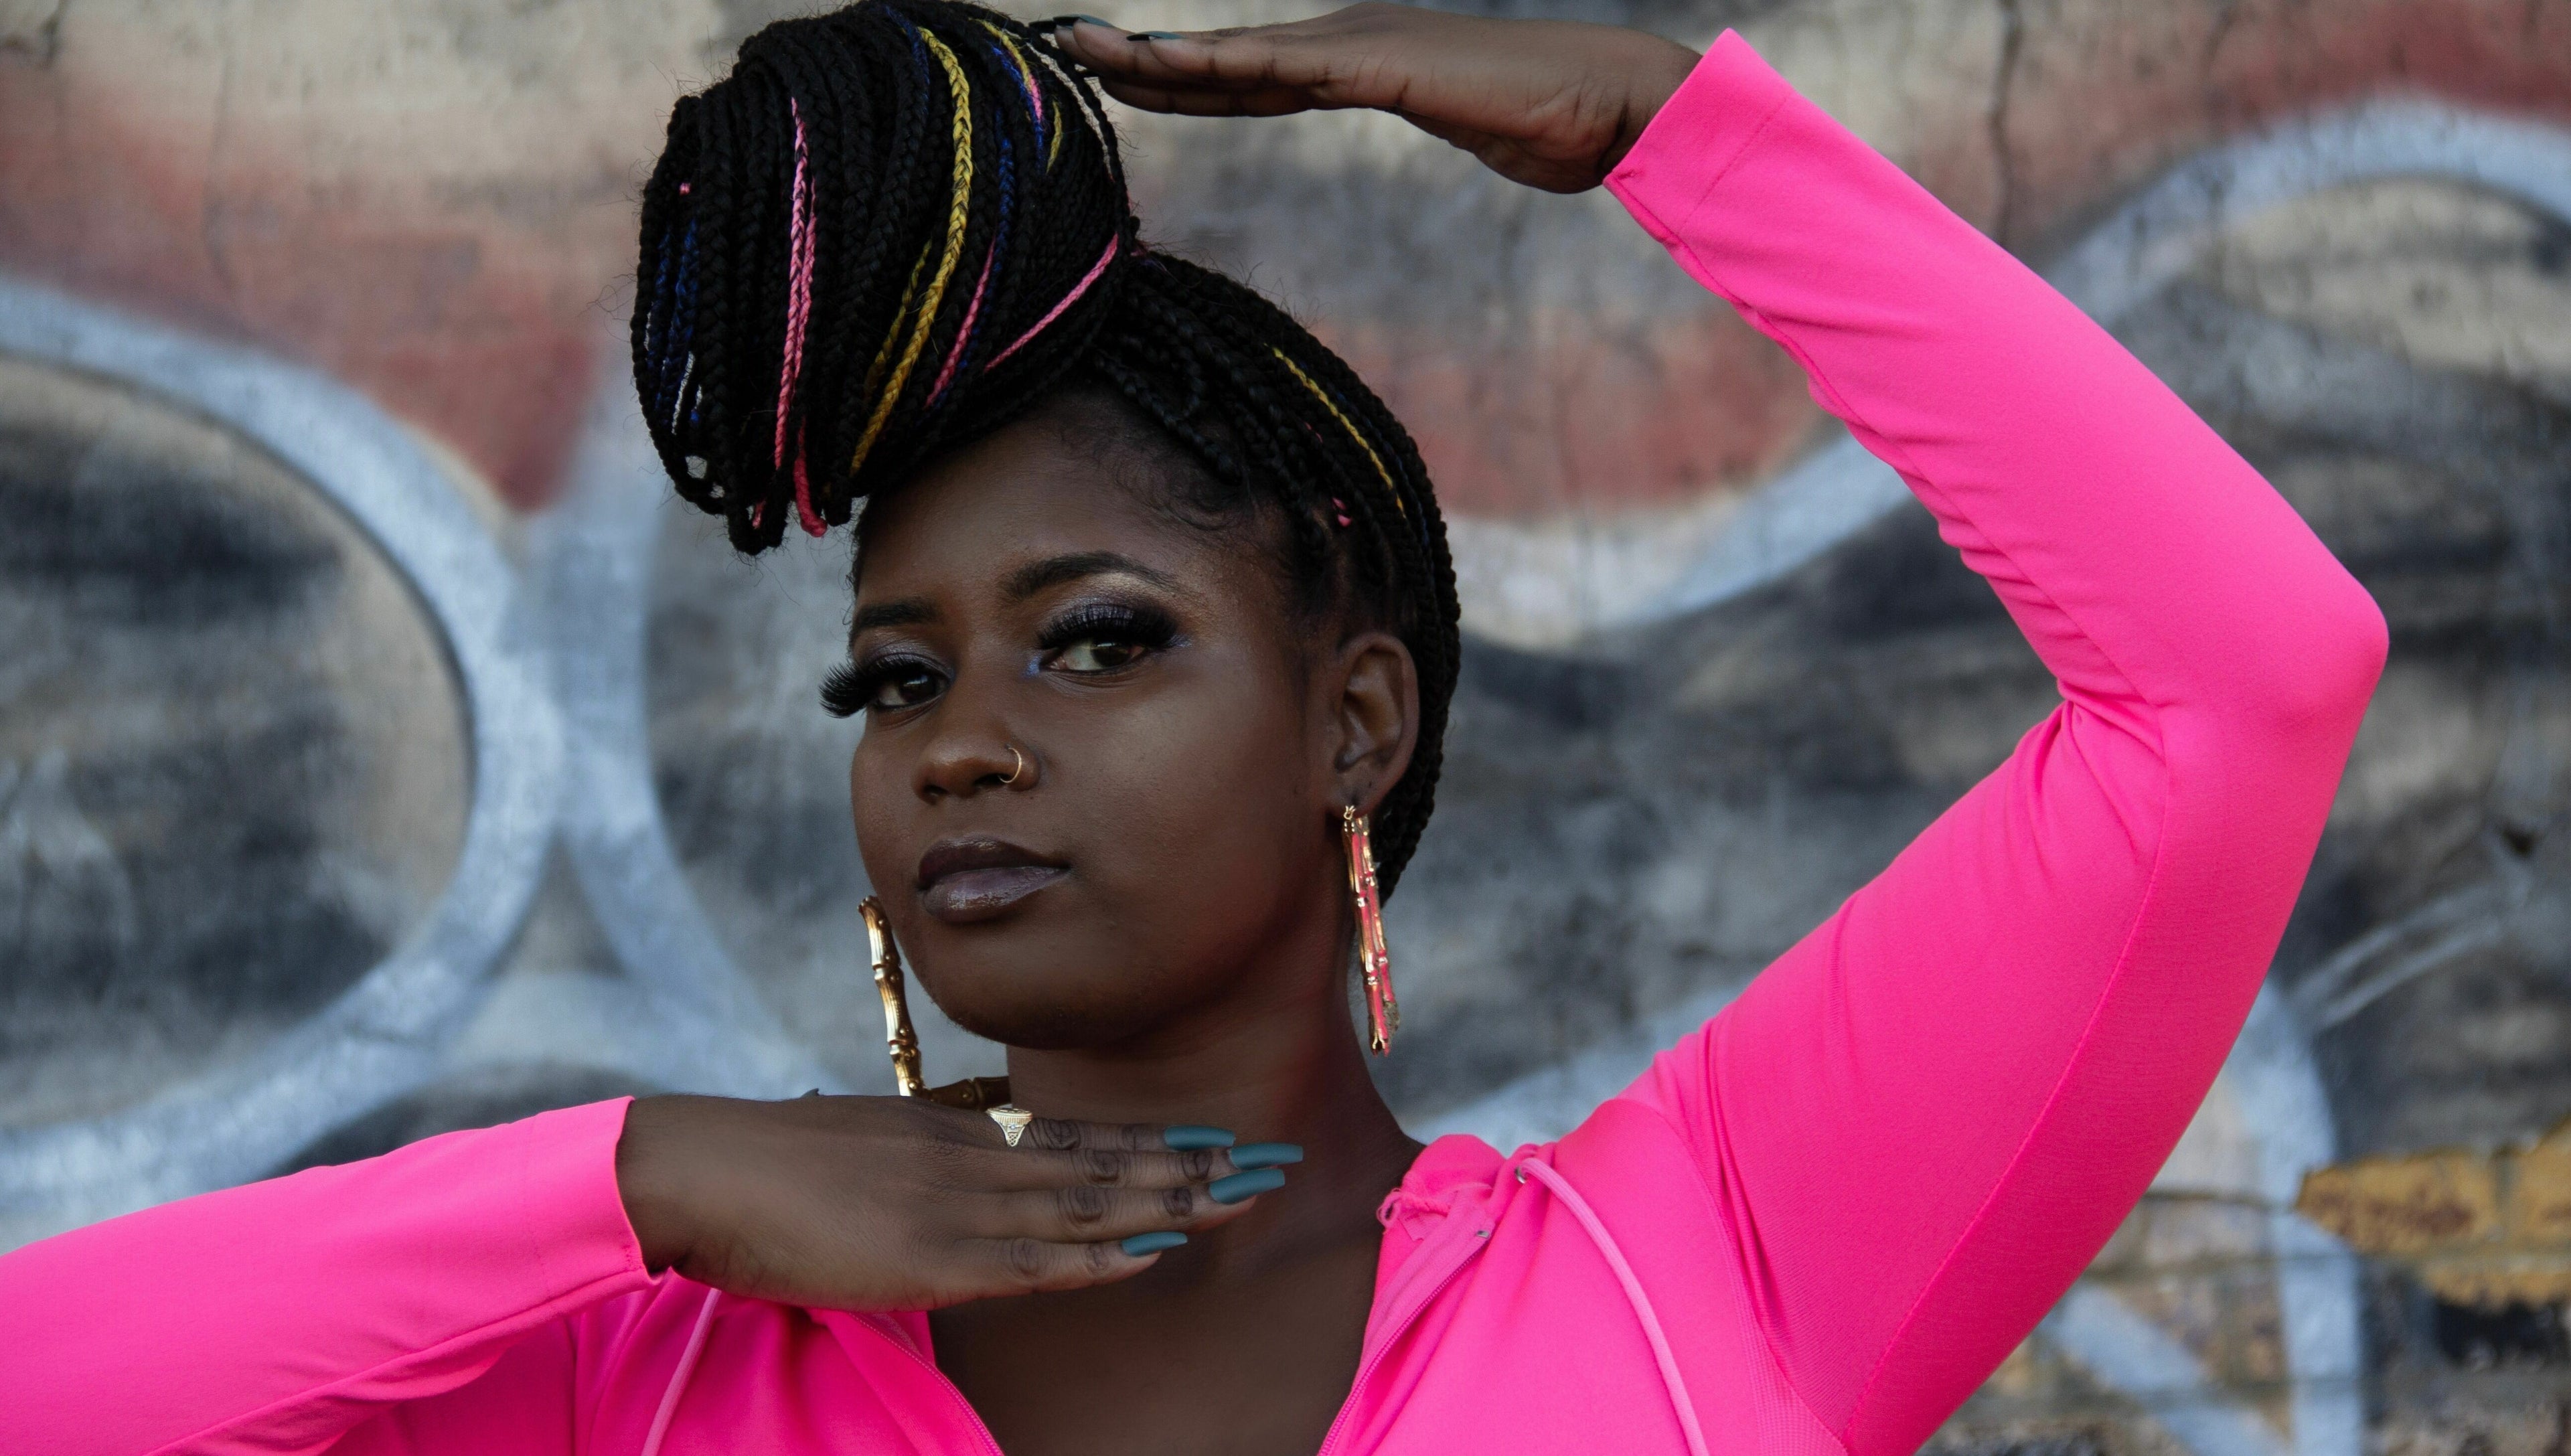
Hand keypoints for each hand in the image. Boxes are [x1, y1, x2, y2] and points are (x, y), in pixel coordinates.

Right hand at [615, 1093, 1283, 1309]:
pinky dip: (1101, 1254)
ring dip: (1173, 1203)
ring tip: (1245, 1200)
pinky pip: (1035, 1258)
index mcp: (957, 1135)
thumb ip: (928, 1160)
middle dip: (1195, 1169)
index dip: (1156, 1147)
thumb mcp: (869, 1149)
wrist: (704, 1171)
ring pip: (1089, 1202)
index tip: (1220, 1146)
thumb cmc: (773, 1168)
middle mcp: (973, 1159)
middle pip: (1105, 1163)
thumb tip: (965, 1162)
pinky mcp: (931, 1256)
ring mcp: (957, 1205)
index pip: (1079, 1139)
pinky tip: (1153, 1252)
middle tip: (1274, 1166)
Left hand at [1051, 3, 1700, 192]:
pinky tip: (1160, 67)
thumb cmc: (1561, 125)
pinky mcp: (1378, 64)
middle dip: (1144, 60)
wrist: (1616, 102)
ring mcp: (1362, 46)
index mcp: (1364, 62)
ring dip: (1156, 58)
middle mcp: (1350, 43)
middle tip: (1068, 52)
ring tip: (1087, 53)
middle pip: (1226, 59)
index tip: (1118, 82)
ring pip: (1237, 57)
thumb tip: (1476, 140)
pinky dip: (1216, 67)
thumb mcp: (1478, 135)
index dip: (1181, 79)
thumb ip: (1452, 129)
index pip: (1251, 78)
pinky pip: (1280, 70)